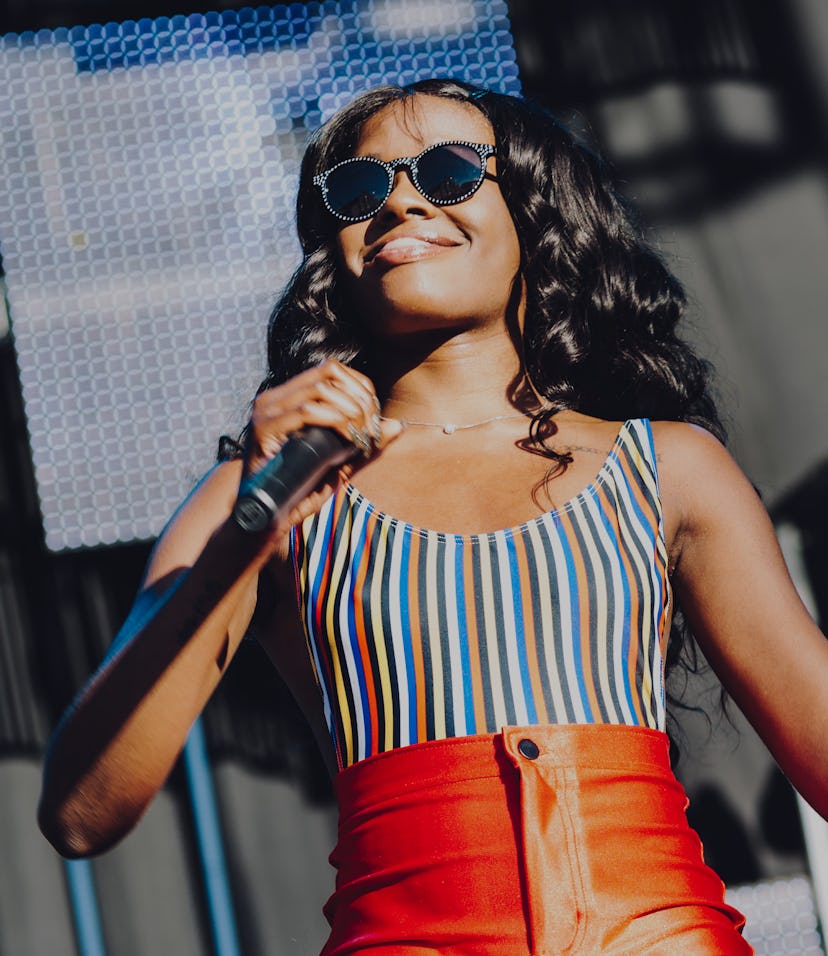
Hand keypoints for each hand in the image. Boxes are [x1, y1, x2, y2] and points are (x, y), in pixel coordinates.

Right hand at [242, 361, 401, 534]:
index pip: (333, 371)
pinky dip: (335, 421)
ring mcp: (266, 411)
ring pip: (321, 387)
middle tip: (370, 433)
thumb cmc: (299, 491)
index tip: (374, 421)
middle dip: (360, 400)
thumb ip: (366, 442)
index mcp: (290, 399)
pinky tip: (346, 441)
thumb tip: (399, 424)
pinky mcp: (263, 429)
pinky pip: (306, 411)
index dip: (361, 389)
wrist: (264, 519)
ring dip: (351, 411)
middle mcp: (275, 398)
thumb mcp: (341, 462)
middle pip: (330, 372)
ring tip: (360, 439)